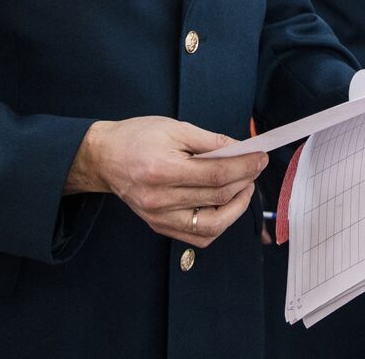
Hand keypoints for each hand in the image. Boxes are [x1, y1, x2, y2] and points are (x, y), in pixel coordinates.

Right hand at [67, 117, 267, 247]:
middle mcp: (159, 199)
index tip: (260, 157)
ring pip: (212, 225)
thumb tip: (240, 149)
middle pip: (218, 198)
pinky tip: (225, 204)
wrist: (104, 157)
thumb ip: (210, 140)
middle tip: (255, 167)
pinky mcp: (160, 227)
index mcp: (162, 170)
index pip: (216, 175)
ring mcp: (159, 218)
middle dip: (245, 181)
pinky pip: (198, 237)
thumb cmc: (136, 137)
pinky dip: (219, 224)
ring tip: (243, 187)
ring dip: (236, 207)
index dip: (245, 167)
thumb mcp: (174, 128)